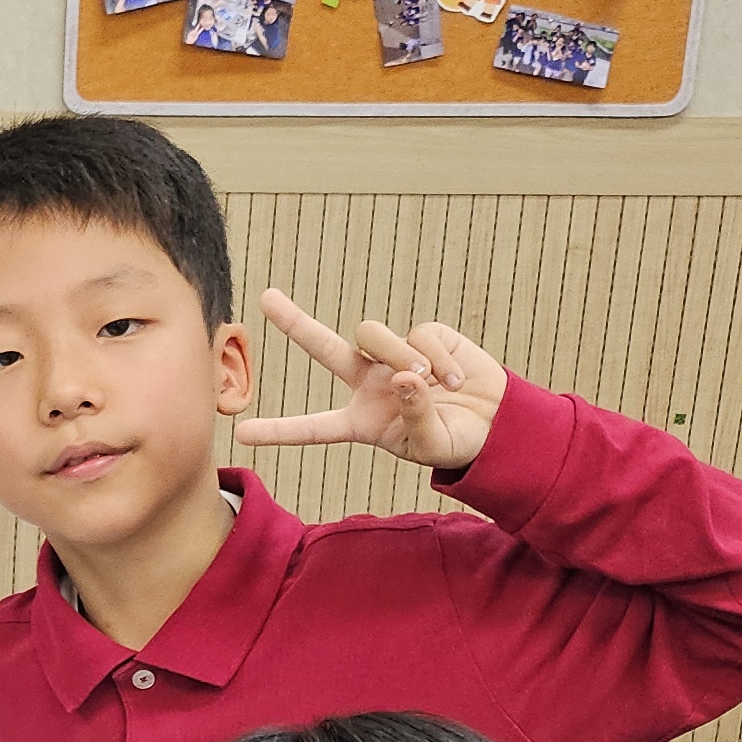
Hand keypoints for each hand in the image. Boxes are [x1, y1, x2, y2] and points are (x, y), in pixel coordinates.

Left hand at [231, 290, 510, 469]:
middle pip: (325, 348)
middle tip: (265, 297)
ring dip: (399, 354)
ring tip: (430, 380)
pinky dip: (440, 358)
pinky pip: (421, 335)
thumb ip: (414, 418)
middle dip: (296, 322)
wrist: (497, 424)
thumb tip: (403, 377)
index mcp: (363, 421)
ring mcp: (396, 356)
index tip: (243, 434)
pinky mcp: (428, 336)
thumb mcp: (432, 445)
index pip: (316, 427)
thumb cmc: (458, 442)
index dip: (281, 431)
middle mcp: (371, 383)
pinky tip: (455, 380)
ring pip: (375, 335)